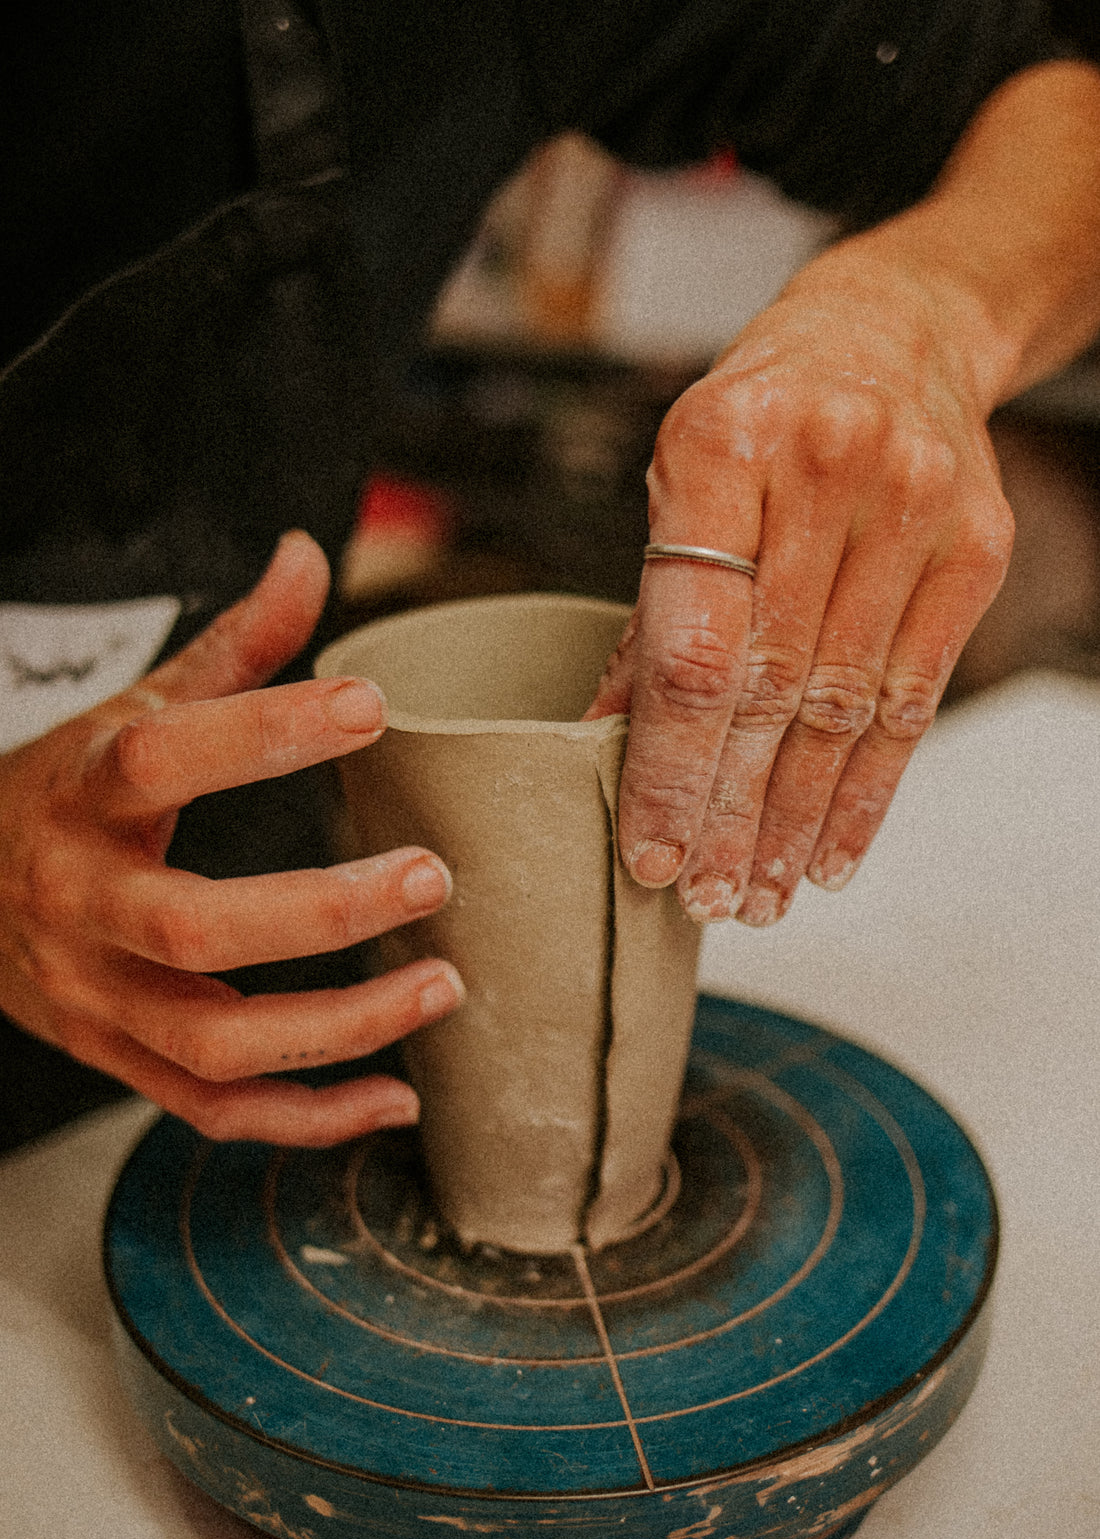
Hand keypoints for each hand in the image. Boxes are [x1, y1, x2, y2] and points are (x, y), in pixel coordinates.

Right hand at [0, 532, 463, 1144]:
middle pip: (195, 929)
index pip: (161, 760)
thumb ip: (231, 648)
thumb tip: (306, 552)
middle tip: (432, 875)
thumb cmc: (69, 795)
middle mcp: (81, 904)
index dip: (263, 732)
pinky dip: (309, 1118)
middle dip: (324, 911)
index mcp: (83, 797)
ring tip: (443, 987)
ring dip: (340, 1028)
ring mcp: (96, 998)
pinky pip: (214, 1110)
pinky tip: (395, 1096)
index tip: (370, 707)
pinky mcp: (119, 1062)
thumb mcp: (131, 713)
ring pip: (215, 1041)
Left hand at [586, 252, 1013, 922]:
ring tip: (763, 894)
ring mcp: (914, 507)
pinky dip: (870, 789)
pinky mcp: (974, 548)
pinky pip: (914, 699)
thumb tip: (602, 742)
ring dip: (798, 821)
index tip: (651, 849)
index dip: (672, 767)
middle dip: (733, 814)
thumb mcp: (681, 479)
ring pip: (844, 709)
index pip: (694, 647)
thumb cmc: (765, 413)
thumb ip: (653, 608)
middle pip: (770, 691)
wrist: (894, 333)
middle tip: (706, 897)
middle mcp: (824, 470)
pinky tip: (834, 851)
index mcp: (721, 445)